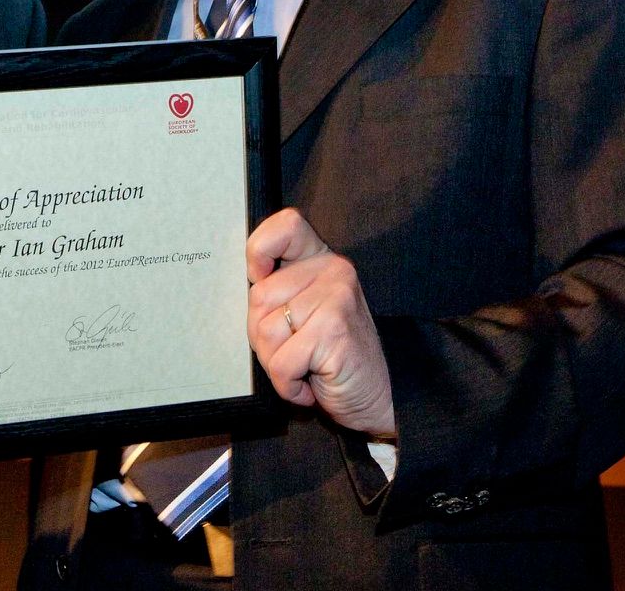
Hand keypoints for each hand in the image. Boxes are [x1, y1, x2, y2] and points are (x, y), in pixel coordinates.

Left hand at [246, 208, 395, 436]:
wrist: (375, 399)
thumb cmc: (330, 357)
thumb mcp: (302, 313)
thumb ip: (279, 289)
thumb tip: (249, 277)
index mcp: (321, 260)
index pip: (287, 225)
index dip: (260, 249)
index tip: (259, 277)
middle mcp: (333, 270)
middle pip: (258, 295)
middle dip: (263, 336)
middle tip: (295, 349)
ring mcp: (336, 298)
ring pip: (265, 331)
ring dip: (276, 363)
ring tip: (306, 365)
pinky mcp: (335, 330)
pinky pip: (281, 363)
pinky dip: (288, 385)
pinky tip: (313, 382)